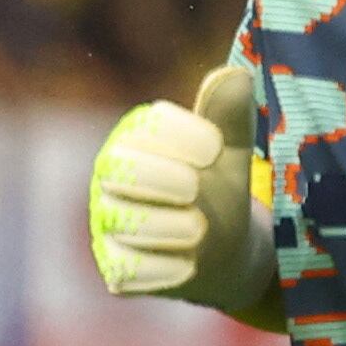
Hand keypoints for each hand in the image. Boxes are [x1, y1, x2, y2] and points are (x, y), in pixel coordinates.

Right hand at [88, 64, 275, 316]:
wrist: (224, 253)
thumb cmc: (220, 192)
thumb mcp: (231, 155)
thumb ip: (230, 119)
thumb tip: (236, 75)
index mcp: (137, 139)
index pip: (142, 126)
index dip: (176, 135)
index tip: (214, 149)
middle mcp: (112, 178)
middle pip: (116, 167)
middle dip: (159, 176)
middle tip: (196, 189)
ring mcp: (109, 224)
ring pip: (120, 220)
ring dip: (165, 226)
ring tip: (198, 231)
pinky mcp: (116, 269)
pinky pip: (126, 269)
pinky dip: (160, 270)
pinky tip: (187, 266)